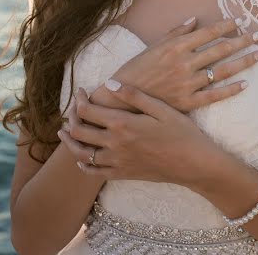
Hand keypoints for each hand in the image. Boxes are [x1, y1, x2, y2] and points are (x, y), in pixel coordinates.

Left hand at [59, 85, 219, 184]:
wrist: (193, 164)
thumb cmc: (182, 132)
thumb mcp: (161, 108)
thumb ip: (134, 95)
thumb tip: (109, 83)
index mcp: (123, 124)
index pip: (88, 110)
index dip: (79, 99)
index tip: (81, 90)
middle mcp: (115, 144)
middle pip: (79, 131)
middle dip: (71, 118)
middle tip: (74, 109)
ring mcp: (117, 161)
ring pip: (81, 153)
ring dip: (70, 142)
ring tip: (65, 132)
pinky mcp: (122, 174)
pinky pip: (94, 172)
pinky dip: (83, 164)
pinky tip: (82, 158)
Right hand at [114, 18, 257, 111]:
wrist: (122, 100)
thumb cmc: (136, 70)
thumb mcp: (153, 46)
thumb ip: (176, 33)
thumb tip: (195, 19)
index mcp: (176, 47)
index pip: (208, 33)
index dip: (225, 26)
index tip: (239, 21)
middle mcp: (184, 63)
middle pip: (220, 49)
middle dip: (242, 41)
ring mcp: (187, 83)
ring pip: (222, 71)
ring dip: (243, 62)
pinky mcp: (188, 102)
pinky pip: (214, 95)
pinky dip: (231, 89)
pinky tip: (245, 84)